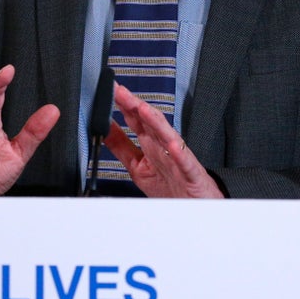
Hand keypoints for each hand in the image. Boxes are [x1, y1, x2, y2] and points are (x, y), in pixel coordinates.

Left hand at [104, 82, 223, 198]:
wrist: (196, 207)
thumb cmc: (170, 187)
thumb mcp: (137, 166)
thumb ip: (120, 146)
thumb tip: (104, 130)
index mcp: (151, 146)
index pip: (135, 121)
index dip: (122, 105)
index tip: (109, 91)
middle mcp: (163, 148)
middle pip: (149, 122)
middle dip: (135, 106)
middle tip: (120, 91)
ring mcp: (177, 159)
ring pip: (167, 136)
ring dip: (156, 122)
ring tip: (143, 110)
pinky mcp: (190, 174)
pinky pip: (185, 163)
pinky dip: (180, 154)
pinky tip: (173, 145)